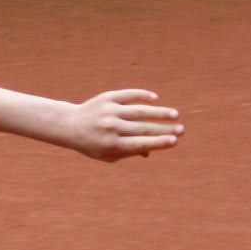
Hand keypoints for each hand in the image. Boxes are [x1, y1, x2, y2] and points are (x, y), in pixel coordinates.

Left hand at [61, 89, 183, 160]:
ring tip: (175, 115)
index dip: (158, 142)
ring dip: (159, 112)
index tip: (174, 141)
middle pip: (143, 128)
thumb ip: (128, 153)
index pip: (139, 144)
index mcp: (110, 145)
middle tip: (182, 130)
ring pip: (139, 111)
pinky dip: (142, 95)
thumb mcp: (107, 154)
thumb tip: (150, 150)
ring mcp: (109, 111)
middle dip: (164, 129)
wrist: (68, 125)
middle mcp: (110, 128)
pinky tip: (155, 99)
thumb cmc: (92, 143)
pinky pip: (128, 95)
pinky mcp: (107, 98)